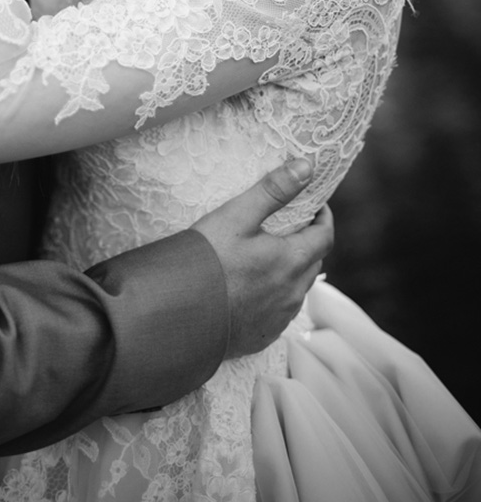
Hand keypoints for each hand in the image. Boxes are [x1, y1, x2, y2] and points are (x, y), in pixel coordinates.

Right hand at [192, 159, 333, 357]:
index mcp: (291, 261)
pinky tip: (253, 287)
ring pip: (298, 288)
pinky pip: (281, 311)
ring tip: (269, 255)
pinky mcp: (263, 334)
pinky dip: (276, 295)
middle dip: (307, 242)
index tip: (315, 205)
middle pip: (313, 262)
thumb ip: (274, 190)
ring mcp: (278, 318)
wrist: (178, 311)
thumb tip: (307, 168)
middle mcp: (292, 294)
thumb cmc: (207, 259)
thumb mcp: (237, 215)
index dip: (323, 218)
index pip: (325, 236)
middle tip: (290, 226)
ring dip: (292, 270)